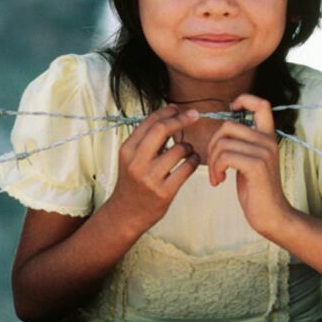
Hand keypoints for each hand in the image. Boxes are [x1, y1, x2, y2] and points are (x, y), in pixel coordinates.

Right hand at [103, 105, 201, 235]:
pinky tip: (192, 161)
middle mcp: (136, 163)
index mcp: (127, 150)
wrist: (126, 213)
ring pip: (179, 149)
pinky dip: (194, 160)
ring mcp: (150, 178)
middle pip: (162, 130)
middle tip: (194, 115)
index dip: (167, 112)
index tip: (179, 108)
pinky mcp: (164, 192)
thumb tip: (172, 111)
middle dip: (181, 119)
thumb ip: (147, 137)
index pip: (150, 122)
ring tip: (187, 151)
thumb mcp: (131, 157)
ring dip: (188, 146)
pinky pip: (187, 168)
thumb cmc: (133, 180)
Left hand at [207, 94, 292, 236]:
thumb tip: (222, 129)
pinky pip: (225, 156)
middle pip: (228, 125)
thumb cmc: (257, 190)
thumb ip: (242, 143)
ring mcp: (264, 152)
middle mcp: (268, 141)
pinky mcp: (256, 166)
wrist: (272, 216)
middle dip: (213, 145)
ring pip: (223, 142)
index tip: (230, 113)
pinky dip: (216, 169)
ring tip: (217, 176)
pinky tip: (219, 181)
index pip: (261, 103)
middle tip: (214, 164)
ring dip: (213, 161)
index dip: (243, 100)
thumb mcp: (250, 161)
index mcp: (267, 136)